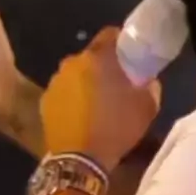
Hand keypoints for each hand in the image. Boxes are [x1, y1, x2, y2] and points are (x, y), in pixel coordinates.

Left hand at [41, 28, 160, 171]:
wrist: (80, 160)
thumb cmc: (116, 129)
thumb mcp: (146, 108)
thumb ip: (151, 88)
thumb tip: (148, 81)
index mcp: (98, 58)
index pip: (110, 34)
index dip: (122, 42)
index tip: (131, 56)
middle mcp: (72, 63)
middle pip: (91, 56)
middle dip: (104, 66)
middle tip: (118, 83)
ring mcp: (55, 82)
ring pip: (76, 74)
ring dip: (87, 82)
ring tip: (99, 103)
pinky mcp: (45, 101)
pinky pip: (64, 92)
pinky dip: (73, 98)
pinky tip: (82, 116)